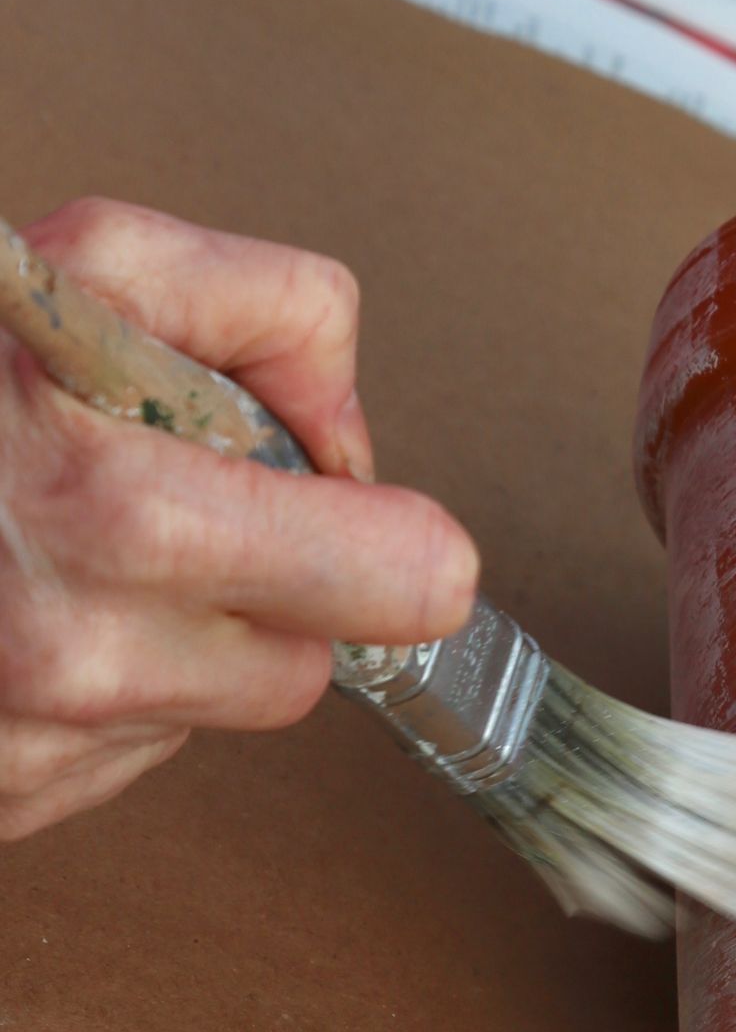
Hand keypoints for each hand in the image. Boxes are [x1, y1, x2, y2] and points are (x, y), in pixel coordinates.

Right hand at [0, 200, 478, 842]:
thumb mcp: (89, 265)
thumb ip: (272, 314)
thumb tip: (354, 449)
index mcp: (117, 504)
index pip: (400, 585)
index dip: (395, 536)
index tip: (359, 510)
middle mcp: (66, 654)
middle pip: (303, 672)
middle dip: (271, 594)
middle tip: (176, 511)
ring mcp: (12, 751)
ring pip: (198, 719)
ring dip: (163, 644)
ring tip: (50, 547)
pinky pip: (101, 765)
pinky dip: (79, 697)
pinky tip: (1, 613)